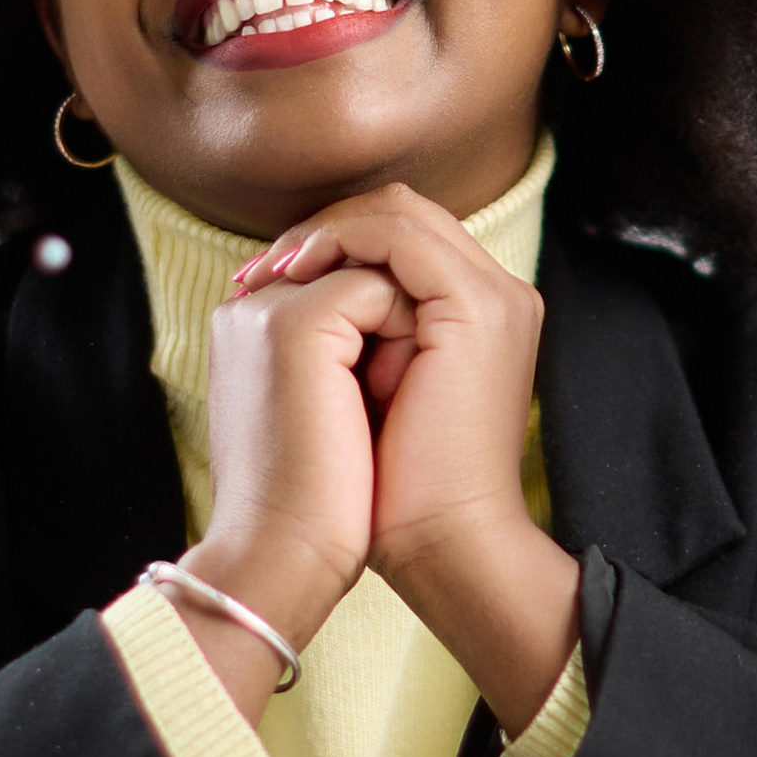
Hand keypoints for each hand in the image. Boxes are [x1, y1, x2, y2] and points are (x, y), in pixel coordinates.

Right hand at [179, 251, 414, 721]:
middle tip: (393, 394)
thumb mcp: (330, 409)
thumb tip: (400, 315)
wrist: (287, 561)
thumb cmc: (318, 507)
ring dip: (403, 325)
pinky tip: (382, 398)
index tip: (384, 397)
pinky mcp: (295, 322)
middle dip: (399, 310)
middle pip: (360, 256)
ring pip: (374, 266)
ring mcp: (267, 308)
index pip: (342, 270)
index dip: (389, 319)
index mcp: (250, 327)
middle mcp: (250, 307)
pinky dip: (403, 338)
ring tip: (383, 400)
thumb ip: (346, 350)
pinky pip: (379, 286)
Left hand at [230, 187, 579, 736]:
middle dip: (323, 230)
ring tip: (273, 272)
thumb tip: (286, 293)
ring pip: (397, 212)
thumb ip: (352, 336)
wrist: (439, 543)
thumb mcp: (365, 395)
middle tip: (262, 268)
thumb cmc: (391, 490)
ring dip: (325, 233)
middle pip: (399, 212)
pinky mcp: (475, 307)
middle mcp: (493, 296)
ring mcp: (491, 297)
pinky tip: (296, 275)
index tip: (262, 279)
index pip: (398, 239)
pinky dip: (340, 244)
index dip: (329, 244)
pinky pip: (397, 238)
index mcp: (474, 316)